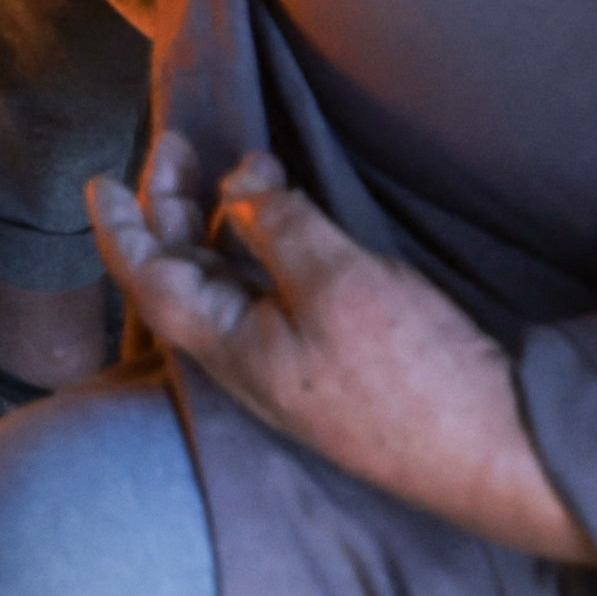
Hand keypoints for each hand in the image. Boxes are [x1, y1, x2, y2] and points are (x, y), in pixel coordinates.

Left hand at [90, 140, 596, 567]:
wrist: (495, 450)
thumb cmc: (409, 371)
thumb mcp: (334, 280)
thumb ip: (275, 227)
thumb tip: (238, 188)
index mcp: (229, 346)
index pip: (149, 278)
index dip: (122, 226)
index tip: (101, 180)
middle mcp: (249, 359)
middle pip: (186, 276)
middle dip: (174, 206)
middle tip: (178, 145)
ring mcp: (293, 364)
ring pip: (233, 282)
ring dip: (226, 220)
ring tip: (248, 167)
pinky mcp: (338, 363)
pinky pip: (276, 294)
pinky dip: (269, 245)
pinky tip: (290, 219)